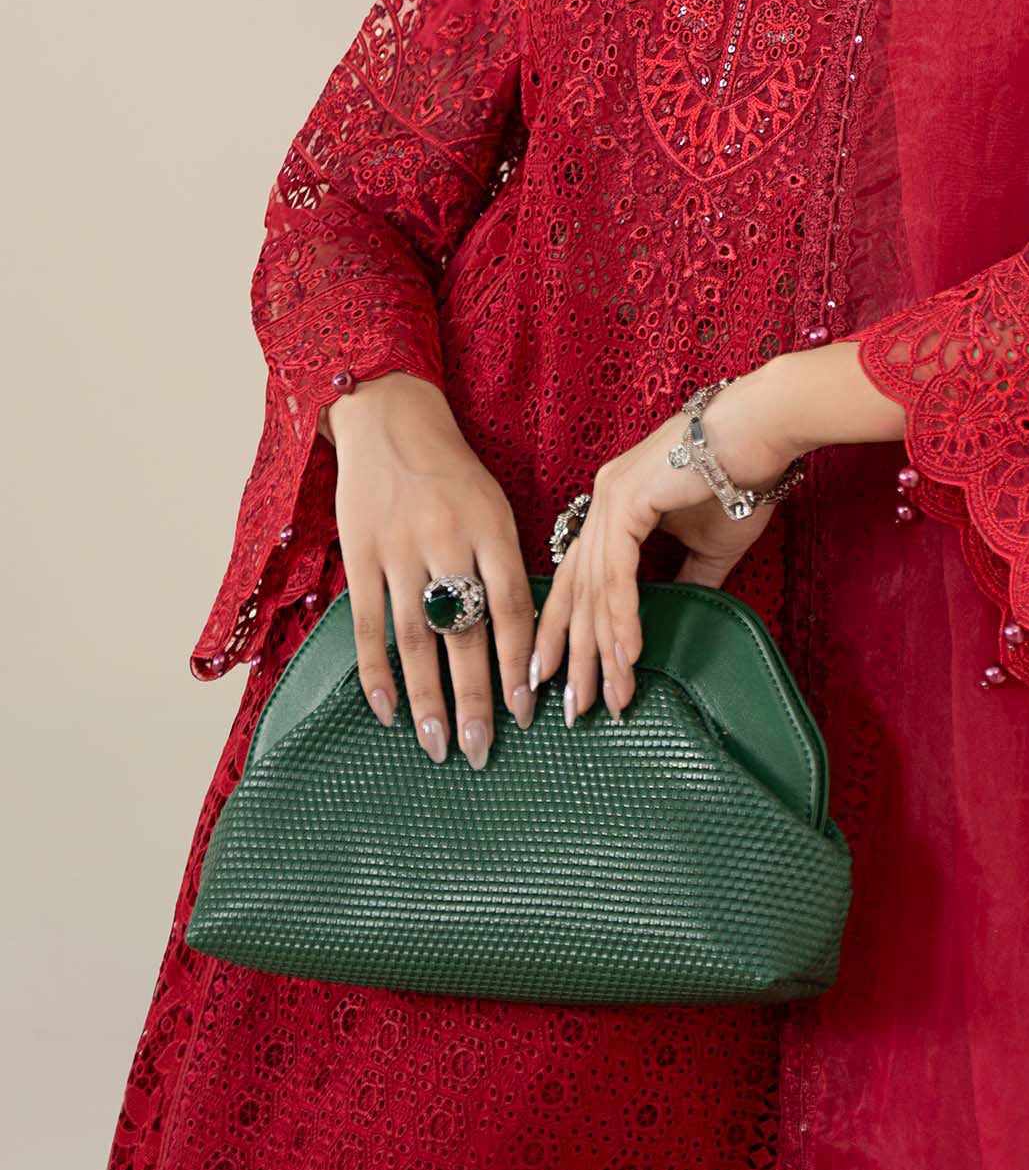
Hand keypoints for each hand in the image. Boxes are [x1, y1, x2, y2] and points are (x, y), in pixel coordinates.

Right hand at [327, 372, 538, 768]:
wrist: (389, 419)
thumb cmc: (451, 471)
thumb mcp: (493, 504)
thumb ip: (503, 564)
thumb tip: (519, 641)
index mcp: (491, 527)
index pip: (513, 607)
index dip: (520, 663)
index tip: (528, 711)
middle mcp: (447, 540)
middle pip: (466, 632)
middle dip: (476, 699)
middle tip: (482, 750)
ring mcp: (400, 550)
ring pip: (417, 638)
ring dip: (428, 698)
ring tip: (437, 747)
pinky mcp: (360, 555)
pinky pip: (369, 624)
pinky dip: (376, 672)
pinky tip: (388, 711)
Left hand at [531, 363, 803, 728]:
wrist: (761, 432)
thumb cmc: (740, 479)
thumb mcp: (707, 547)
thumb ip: (683, 582)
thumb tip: (670, 622)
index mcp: (614, 508)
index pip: (580, 579)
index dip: (567, 631)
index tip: (559, 680)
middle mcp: (602, 501)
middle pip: (576, 591)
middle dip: (572, 655)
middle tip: (571, 709)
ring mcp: (610, 497)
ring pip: (595, 588)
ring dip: (601, 649)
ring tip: (606, 696)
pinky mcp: (628, 499)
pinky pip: (619, 572)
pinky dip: (622, 617)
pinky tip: (626, 655)